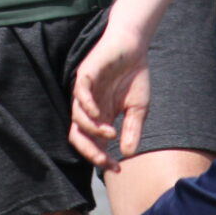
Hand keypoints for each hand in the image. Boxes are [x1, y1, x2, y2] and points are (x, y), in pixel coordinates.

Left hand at [68, 29, 150, 170]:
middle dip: (89, 151)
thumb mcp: (138, 109)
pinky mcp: (85, 75)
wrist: (134, 46)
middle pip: (78, 135)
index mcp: (100, 117)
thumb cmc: (135, 76)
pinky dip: (86, 107)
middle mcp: (89, 107)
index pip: (93, 143)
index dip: (102, 158)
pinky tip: (98, 115)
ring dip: (92, 130)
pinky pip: (79, 94)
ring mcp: (85, 92)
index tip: (116, 168)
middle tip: (104, 160)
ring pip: (77, 118)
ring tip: (110, 133)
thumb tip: (127, 154)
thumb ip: (132, 130)